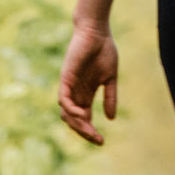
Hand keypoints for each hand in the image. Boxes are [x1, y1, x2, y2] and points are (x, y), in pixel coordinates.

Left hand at [58, 22, 118, 145]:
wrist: (97, 32)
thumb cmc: (104, 51)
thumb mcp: (110, 78)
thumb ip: (110, 97)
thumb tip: (111, 118)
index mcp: (85, 94)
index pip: (84, 119)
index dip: (90, 131)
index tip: (102, 141)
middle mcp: (75, 93)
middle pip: (74, 120)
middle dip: (84, 132)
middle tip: (97, 139)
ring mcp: (69, 86)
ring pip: (66, 113)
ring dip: (77, 124)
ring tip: (90, 130)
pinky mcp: (65, 78)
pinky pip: (63, 99)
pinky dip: (70, 109)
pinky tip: (81, 115)